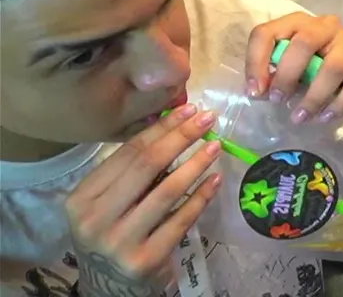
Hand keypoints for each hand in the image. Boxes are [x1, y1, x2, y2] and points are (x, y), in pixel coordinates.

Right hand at [65, 105, 222, 294]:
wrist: (109, 285)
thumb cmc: (113, 233)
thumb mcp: (108, 203)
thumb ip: (131, 173)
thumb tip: (172, 124)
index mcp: (81, 199)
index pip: (127, 154)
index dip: (160, 128)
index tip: (188, 109)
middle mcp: (94, 219)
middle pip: (146, 166)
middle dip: (180, 137)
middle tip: (208, 119)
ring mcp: (119, 241)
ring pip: (166, 191)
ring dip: (196, 164)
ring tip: (216, 146)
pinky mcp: (145, 260)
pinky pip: (180, 220)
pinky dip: (201, 197)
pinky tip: (215, 180)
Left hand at [245, 12, 342, 124]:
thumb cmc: (316, 74)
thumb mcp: (291, 72)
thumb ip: (274, 77)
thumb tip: (258, 91)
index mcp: (297, 23)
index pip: (268, 32)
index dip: (257, 62)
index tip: (255, 92)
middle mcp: (325, 25)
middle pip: (304, 42)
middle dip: (287, 76)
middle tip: (278, 102)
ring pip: (333, 65)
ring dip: (314, 97)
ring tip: (301, 117)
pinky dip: (339, 104)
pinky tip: (326, 116)